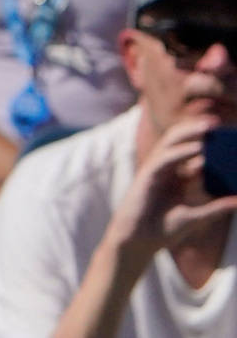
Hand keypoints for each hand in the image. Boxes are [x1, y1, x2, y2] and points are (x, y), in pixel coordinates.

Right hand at [107, 114, 236, 265]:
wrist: (139, 242)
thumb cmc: (162, 231)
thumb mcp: (196, 217)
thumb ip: (216, 208)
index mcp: (176, 176)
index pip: (191, 152)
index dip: (207, 142)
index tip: (227, 136)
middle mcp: (166, 169)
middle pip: (180, 141)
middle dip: (197, 130)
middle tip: (218, 124)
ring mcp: (156, 170)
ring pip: (171, 143)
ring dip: (189, 133)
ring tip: (209, 127)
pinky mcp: (148, 175)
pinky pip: (165, 158)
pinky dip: (181, 152)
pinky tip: (198, 149)